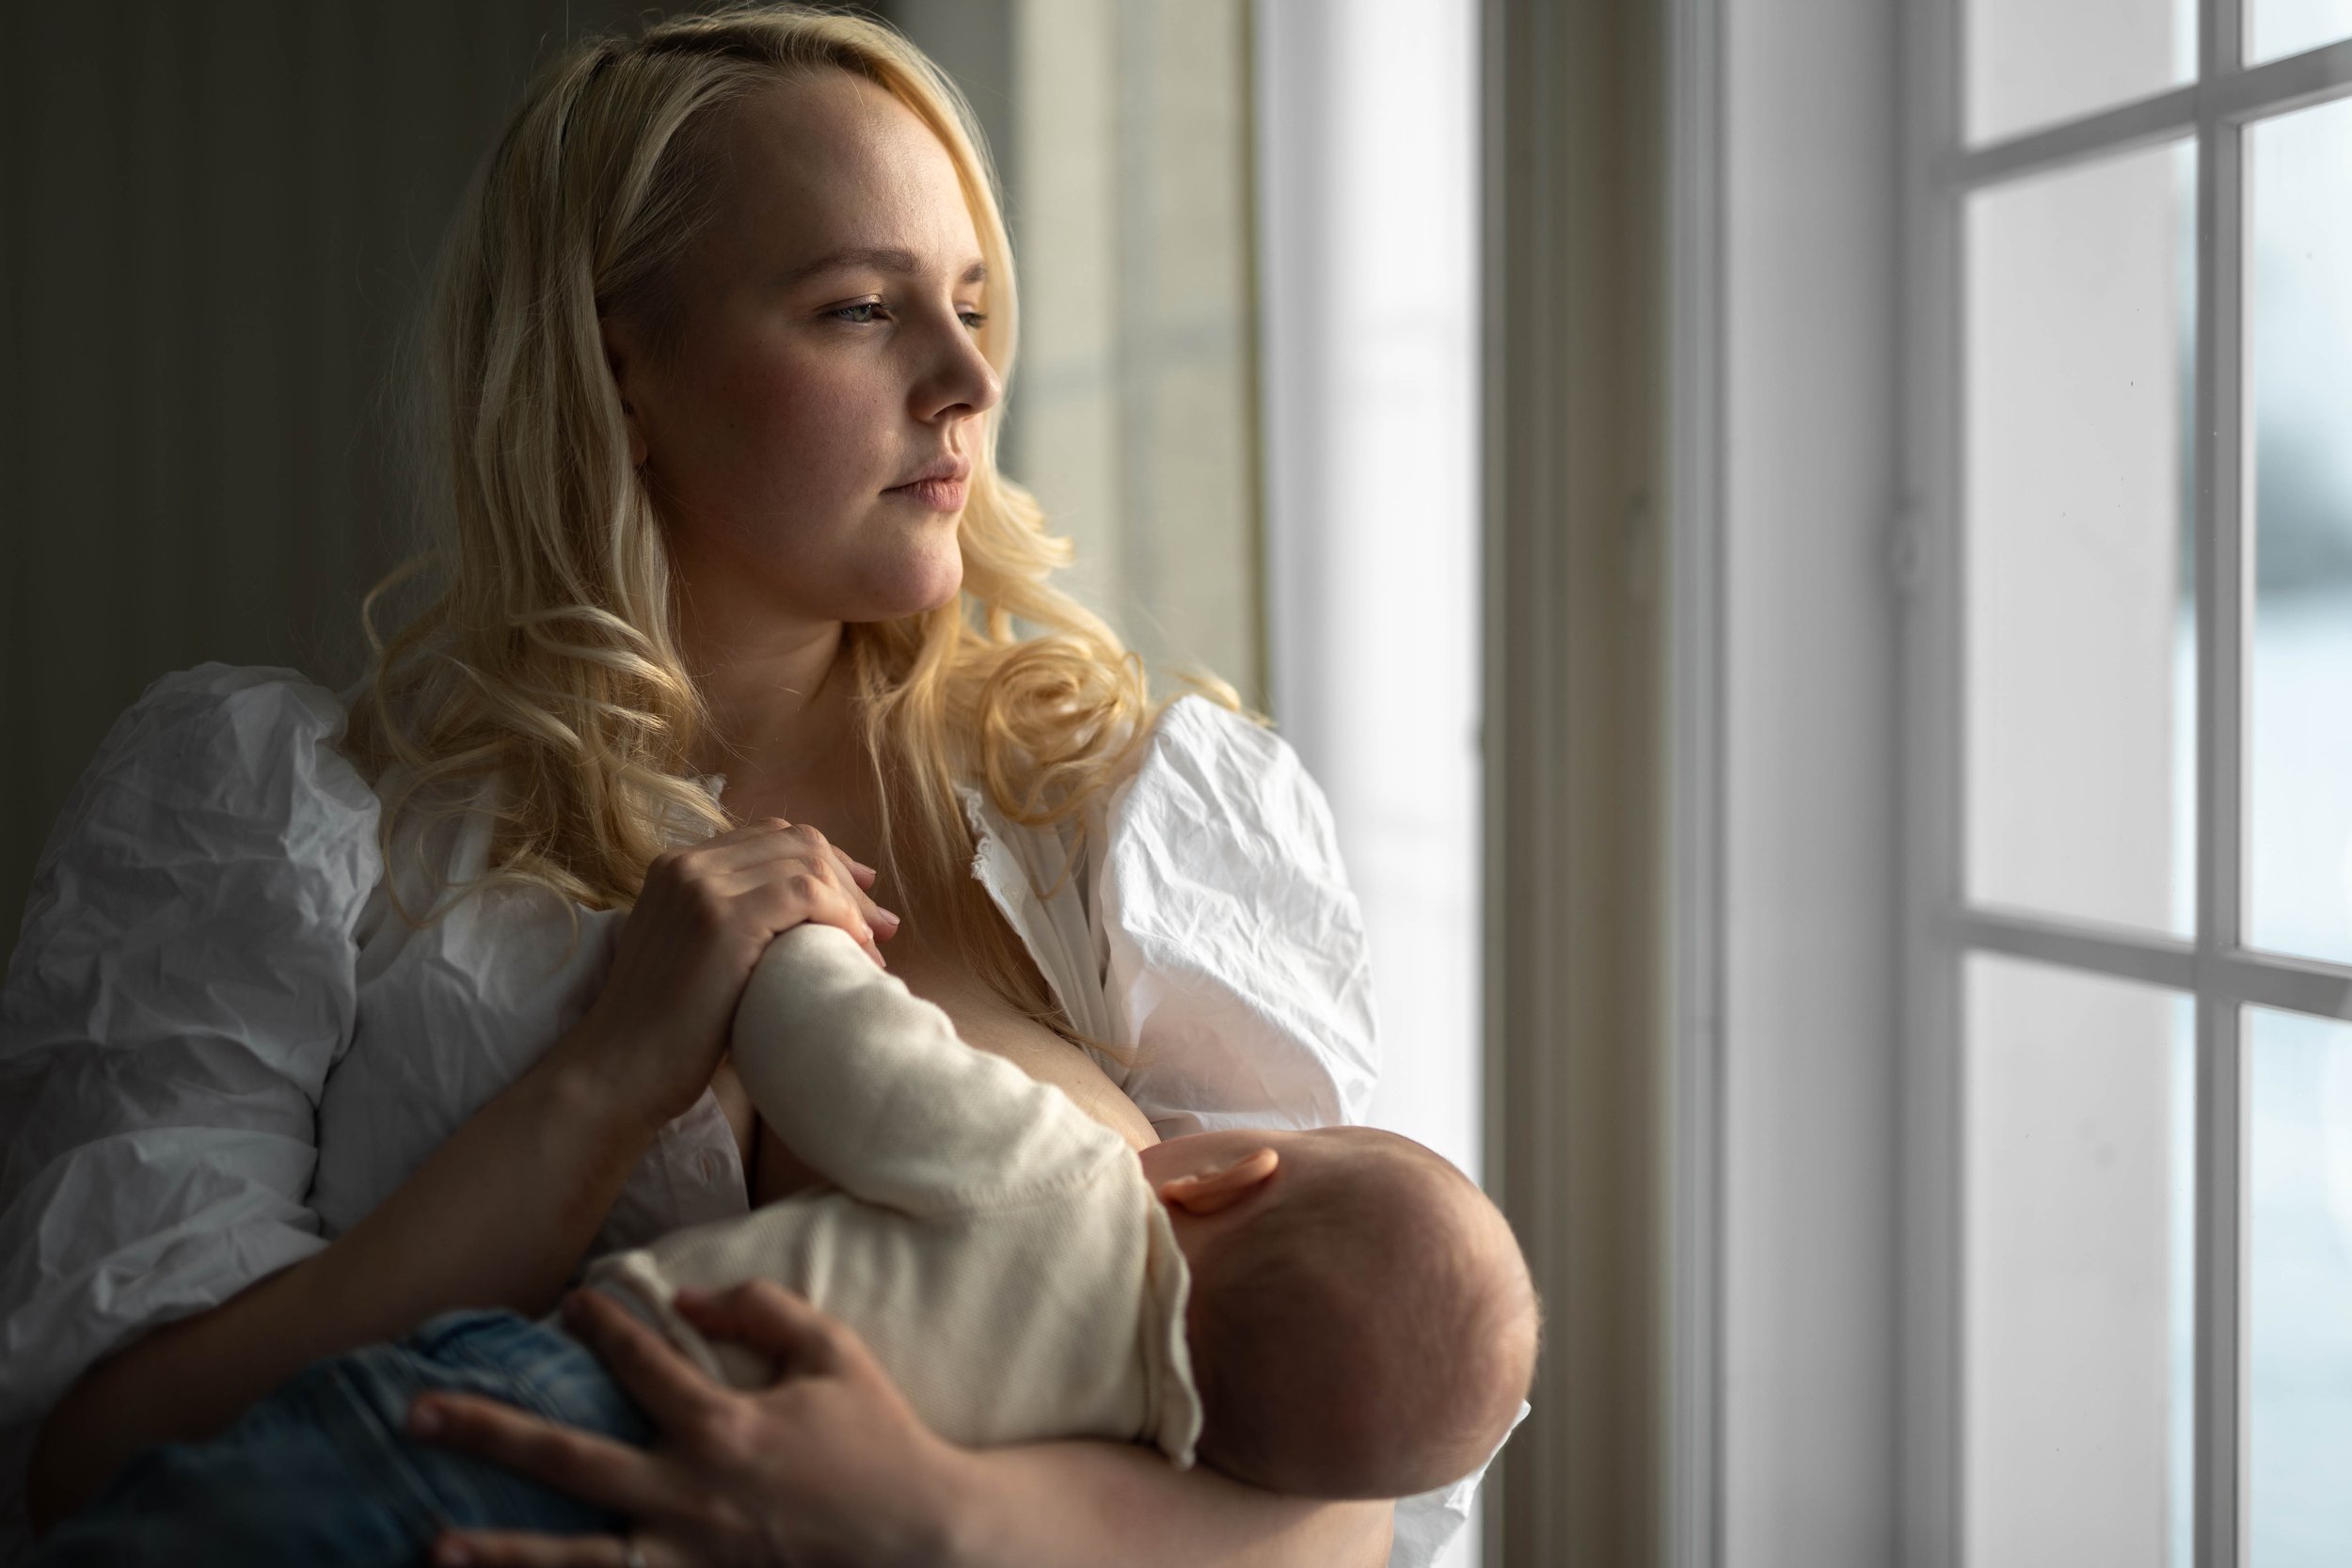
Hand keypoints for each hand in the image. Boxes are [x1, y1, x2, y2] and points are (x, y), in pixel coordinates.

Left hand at [410, 1283, 971, 1567]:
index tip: (567, 1304)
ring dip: (499, 1552)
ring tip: (432, 1544)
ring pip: (574, 1559)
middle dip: (487, 1432)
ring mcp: (688, 1556)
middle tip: (416, 1412)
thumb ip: (764, 1309)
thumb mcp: (837, 1354)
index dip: (599, 1323)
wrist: (926, 1542)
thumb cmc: (882, 1440)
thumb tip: (689, 1294)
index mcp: (723, 1424)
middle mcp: (689, 1493)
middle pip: (566, 1459)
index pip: (639, 1361)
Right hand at [558, 819, 901, 1131]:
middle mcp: (686, 864)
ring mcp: (701, 887)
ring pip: (806, 862)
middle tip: (882, 926)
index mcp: (677, 866)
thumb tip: (813, 918)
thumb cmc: (665, 1033)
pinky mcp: (721, 920)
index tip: (861, 895)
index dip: (825, 860)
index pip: (771, 835)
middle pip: (796, 841)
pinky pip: (805, 893)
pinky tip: (855, 949)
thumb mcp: (698, 957)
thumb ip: (737, 922)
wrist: (618, 1073)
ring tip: (874, 947)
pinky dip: (841, 916)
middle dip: (848, 879)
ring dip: (852, 902)